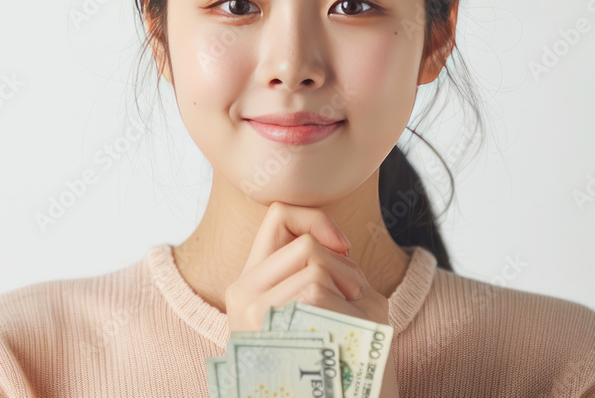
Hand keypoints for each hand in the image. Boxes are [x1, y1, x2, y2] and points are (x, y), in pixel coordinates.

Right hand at [224, 201, 398, 395]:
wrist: (330, 395)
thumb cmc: (326, 354)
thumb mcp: (311, 305)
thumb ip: (312, 270)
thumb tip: (337, 242)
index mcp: (251, 281)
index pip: (279, 215)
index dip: (315, 219)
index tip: (342, 245)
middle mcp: (242, 291)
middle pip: (306, 245)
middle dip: (342, 267)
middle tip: (353, 296)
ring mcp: (251, 308)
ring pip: (314, 267)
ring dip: (346, 288)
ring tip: (350, 318)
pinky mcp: (265, 321)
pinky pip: (315, 289)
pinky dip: (343, 306)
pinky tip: (345, 331)